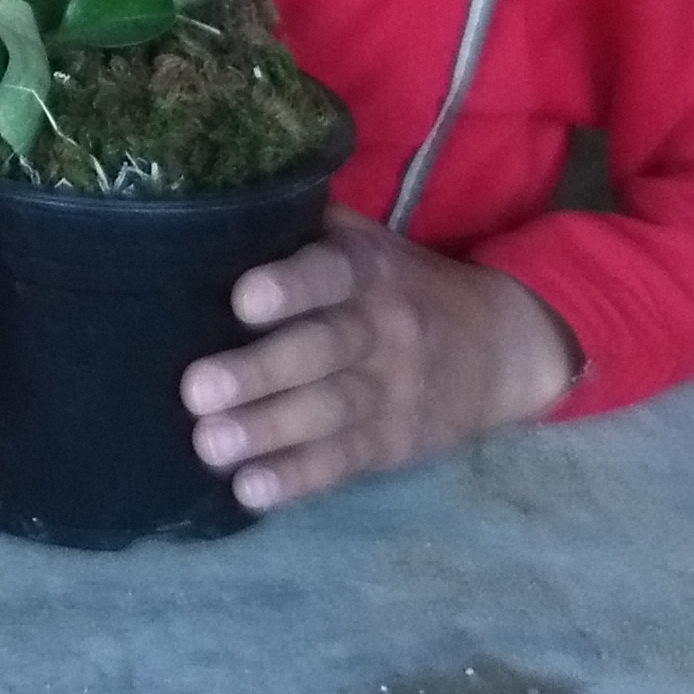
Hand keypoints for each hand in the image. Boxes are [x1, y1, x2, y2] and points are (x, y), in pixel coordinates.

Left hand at [180, 206, 581, 513]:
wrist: (499, 347)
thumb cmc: (398, 284)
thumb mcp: (365, 242)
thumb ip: (303, 227)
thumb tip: (214, 202)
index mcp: (369, 269)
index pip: (331, 273)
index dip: (290, 285)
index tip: (242, 300)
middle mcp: (383, 328)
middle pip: (322, 350)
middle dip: (258, 372)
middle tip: (195, 390)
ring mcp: (391, 391)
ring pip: (327, 412)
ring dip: (267, 431)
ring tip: (208, 444)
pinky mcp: (392, 443)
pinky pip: (343, 462)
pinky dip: (297, 479)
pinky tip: (250, 491)